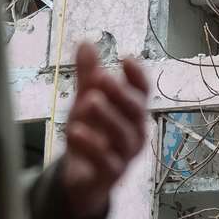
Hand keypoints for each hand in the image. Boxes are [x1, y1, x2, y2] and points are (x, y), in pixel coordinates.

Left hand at [59, 42, 150, 218]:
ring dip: (107, 117)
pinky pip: (106, 161)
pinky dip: (93, 147)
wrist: (82, 176)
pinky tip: (76, 132)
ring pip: (123, 135)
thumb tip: (85, 42)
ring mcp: (125, 154)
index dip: (137, 75)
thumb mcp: (86, 101)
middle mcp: (135, 130)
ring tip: (89, 101)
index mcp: (133, 110)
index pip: (142, 90)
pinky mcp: (111, 174)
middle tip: (101, 77)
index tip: (126, 59)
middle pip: (135, 110)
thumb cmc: (91, 132)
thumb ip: (87, 74)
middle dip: (120, 93)